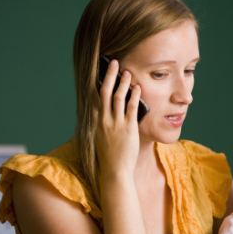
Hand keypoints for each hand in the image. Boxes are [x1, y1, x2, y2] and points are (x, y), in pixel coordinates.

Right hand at [95, 58, 141, 177]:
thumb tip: (107, 109)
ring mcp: (115, 124)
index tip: (101, 69)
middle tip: (114, 63)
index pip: (95, 95)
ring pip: (118, 97)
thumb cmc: (110, 154)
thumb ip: (103, 121)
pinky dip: (134, 96)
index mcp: (96, 120)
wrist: (114, 170)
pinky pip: (131, 108)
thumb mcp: (101, 135)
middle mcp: (103, 119)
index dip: (99, 80)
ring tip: (128, 72)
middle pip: (105, 91)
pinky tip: (137, 88)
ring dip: (123, 82)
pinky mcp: (128, 128)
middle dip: (110, 75)